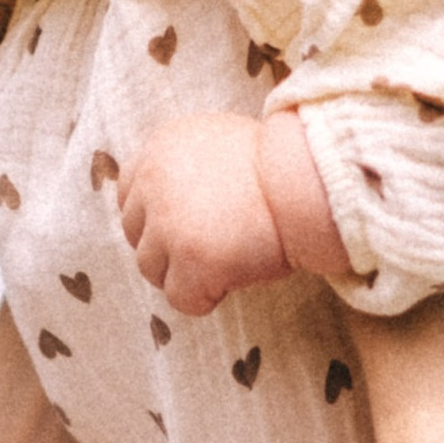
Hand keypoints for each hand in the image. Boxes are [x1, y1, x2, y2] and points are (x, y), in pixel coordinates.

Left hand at [119, 113, 289, 315]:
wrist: (314, 180)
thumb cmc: (282, 167)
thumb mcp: (222, 144)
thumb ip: (188, 166)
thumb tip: (173, 204)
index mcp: (161, 147)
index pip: (129, 194)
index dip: (156, 218)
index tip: (186, 227)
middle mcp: (155, 182)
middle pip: (135, 235)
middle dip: (167, 248)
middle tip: (211, 250)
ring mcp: (170, 223)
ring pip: (152, 270)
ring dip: (184, 274)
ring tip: (227, 263)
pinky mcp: (193, 260)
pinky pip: (181, 299)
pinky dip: (205, 298)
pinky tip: (235, 280)